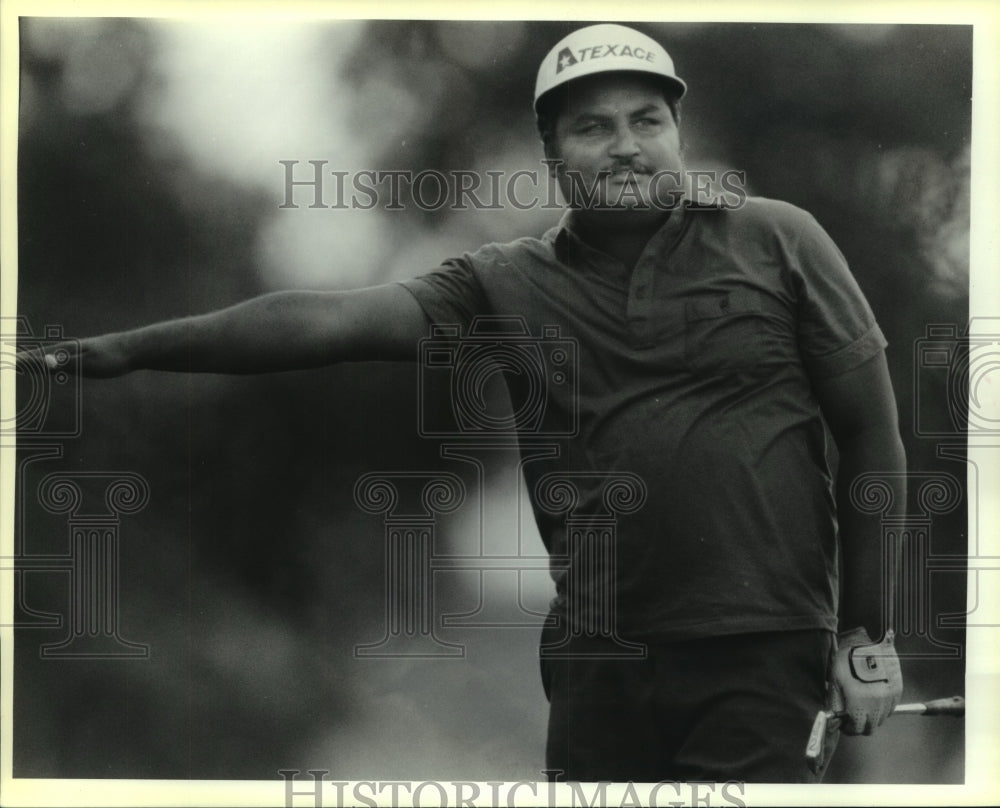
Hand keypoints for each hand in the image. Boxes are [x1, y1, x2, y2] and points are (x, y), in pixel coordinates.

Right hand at [17, 333, 132, 378]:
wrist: (136, 349)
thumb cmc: (113, 358)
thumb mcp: (87, 363)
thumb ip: (65, 363)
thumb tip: (43, 362)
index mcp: (68, 351)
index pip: (39, 357)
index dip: (24, 361)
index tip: (10, 363)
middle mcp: (71, 349)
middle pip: (43, 355)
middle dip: (27, 359)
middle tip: (11, 362)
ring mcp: (80, 351)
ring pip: (54, 356)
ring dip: (38, 360)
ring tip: (26, 363)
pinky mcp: (89, 356)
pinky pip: (65, 360)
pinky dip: (54, 362)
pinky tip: (57, 364)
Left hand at [831, 627, 902, 734]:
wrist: (865, 639)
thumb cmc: (846, 657)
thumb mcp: (834, 681)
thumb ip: (836, 704)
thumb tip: (835, 719)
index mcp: (860, 702)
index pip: (857, 728)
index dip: (848, 728)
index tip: (844, 723)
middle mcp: (878, 703)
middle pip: (871, 727)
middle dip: (860, 724)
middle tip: (852, 714)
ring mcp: (890, 696)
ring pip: (882, 718)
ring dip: (872, 715)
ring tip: (862, 701)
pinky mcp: (898, 689)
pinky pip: (891, 707)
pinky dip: (882, 706)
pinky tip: (873, 694)